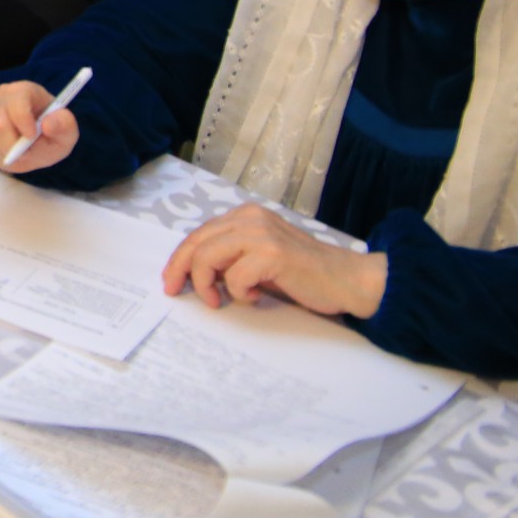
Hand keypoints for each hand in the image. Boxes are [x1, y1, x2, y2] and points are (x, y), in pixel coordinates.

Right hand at [0, 80, 79, 172]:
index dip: (23, 122)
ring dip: (3, 156)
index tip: (32, 137)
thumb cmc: (49, 131)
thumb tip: (49, 123)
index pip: (16, 102)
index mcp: (21, 91)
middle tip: (25, 153)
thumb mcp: (67, 132)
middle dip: (13, 147)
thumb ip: (65, 126)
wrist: (32, 133)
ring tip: (16, 154)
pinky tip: (3, 153)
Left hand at [162, 203, 388, 318]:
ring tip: (219, 301)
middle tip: (175, 291)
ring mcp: (261, 234)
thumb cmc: (302, 274)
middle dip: (180, 270)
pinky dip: (239, 293)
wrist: (347, 280)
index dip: (179, 258)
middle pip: (196, 243)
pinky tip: (256, 297)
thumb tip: (193, 272)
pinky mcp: (273, 254)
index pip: (199, 234)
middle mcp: (250, 218)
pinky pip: (235, 277)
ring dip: (206, 284)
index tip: (170, 280)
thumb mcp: (258, 259)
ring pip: (208, 257)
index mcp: (245, 216)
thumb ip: (229, 257)